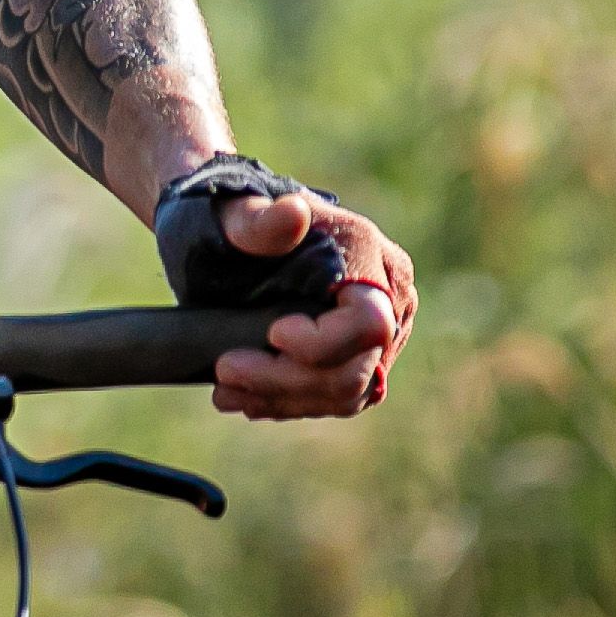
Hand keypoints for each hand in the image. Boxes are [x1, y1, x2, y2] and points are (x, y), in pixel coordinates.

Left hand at [203, 188, 414, 421]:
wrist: (236, 238)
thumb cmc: (237, 221)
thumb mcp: (237, 216)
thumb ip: (260, 220)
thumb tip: (293, 213)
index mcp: (370, 256)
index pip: (369, 324)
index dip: (321, 343)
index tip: (270, 335)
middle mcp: (391, 298)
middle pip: (356, 370)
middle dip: (286, 381)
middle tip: (224, 372)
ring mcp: (384, 335)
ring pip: (347, 394)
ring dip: (283, 399)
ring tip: (226, 391)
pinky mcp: (365, 361)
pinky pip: (338, 399)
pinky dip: (290, 403)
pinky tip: (247, 398)